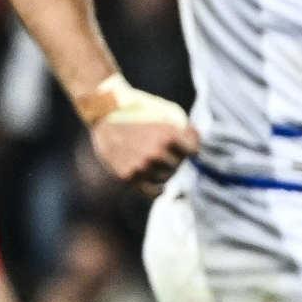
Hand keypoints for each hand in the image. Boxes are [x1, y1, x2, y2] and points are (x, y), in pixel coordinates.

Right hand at [76, 79, 198, 193]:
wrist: (105, 114)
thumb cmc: (138, 110)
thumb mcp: (166, 112)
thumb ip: (184, 129)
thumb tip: (197, 143)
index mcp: (169, 135)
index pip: (193, 151)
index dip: (190, 147)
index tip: (186, 145)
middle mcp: (156, 153)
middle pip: (178, 165)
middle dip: (174, 158)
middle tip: (164, 150)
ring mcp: (141, 166)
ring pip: (165, 177)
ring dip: (163, 171)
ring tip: (153, 159)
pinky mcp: (128, 176)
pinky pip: (151, 191)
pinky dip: (157, 189)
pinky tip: (160, 185)